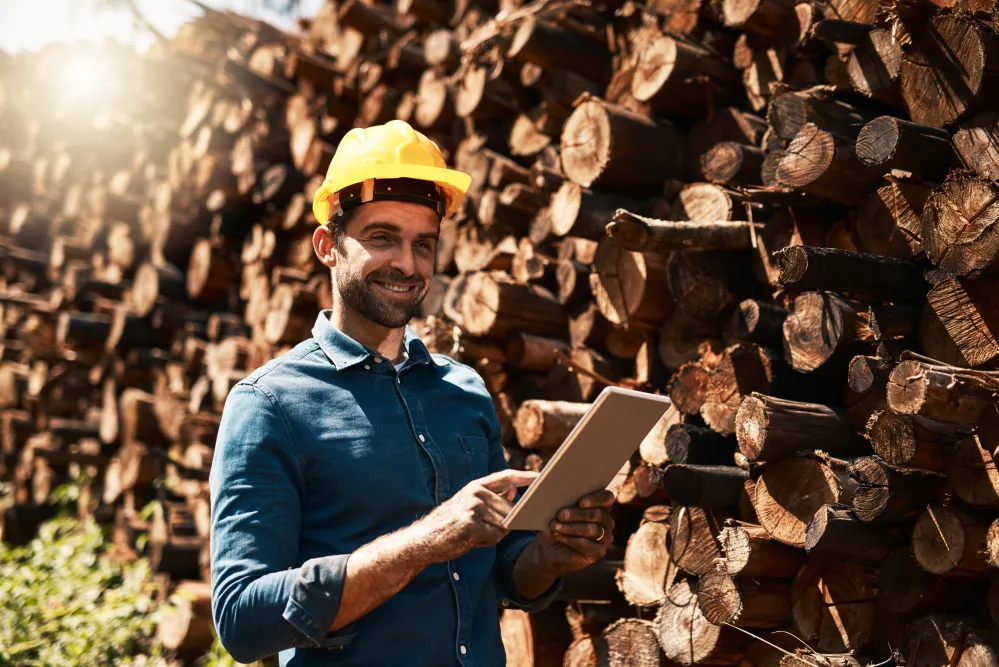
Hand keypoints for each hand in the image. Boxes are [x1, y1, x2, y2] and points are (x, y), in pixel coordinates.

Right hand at [417, 469, 537, 562]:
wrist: (425, 538)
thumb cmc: (451, 522)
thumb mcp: (470, 504)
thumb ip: (493, 497)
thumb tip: (515, 491)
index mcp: (476, 485)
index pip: (507, 477)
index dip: (525, 476)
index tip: (542, 476)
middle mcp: (476, 493)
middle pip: (509, 509)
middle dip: (503, 523)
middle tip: (480, 528)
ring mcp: (473, 508)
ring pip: (503, 524)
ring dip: (493, 533)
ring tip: (474, 533)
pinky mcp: (471, 525)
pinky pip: (494, 536)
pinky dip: (486, 542)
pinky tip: (470, 539)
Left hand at [535, 489, 614, 574]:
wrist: (549, 548)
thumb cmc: (556, 524)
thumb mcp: (560, 511)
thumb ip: (567, 504)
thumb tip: (563, 498)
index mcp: (600, 505)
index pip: (607, 498)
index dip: (596, 499)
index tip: (580, 503)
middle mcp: (606, 521)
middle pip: (598, 515)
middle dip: (577, 514)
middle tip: (560, 515)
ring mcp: (605, 538)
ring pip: (593, 530)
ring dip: (571, 527)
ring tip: (555, 526)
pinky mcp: (599, 552)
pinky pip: (587, 544)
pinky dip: (570, 539)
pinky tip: (559, 536)